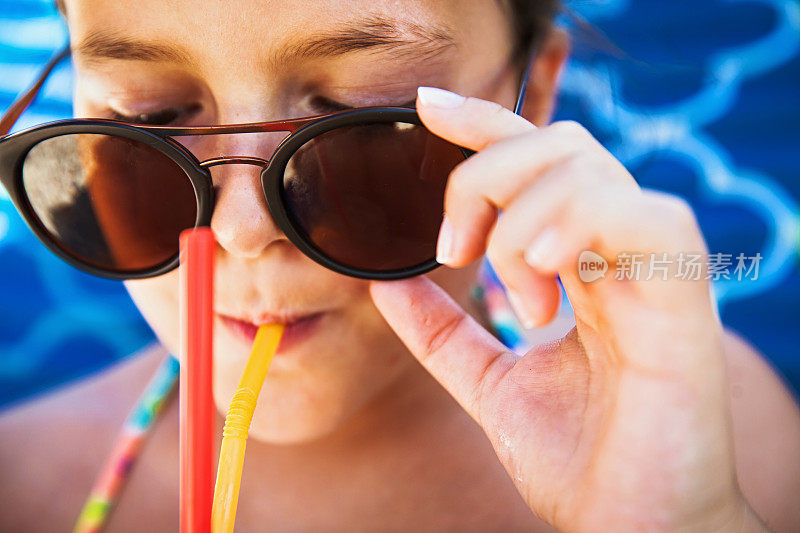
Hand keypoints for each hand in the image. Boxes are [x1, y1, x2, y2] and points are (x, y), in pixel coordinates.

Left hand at [370, 88, 765, 530]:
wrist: (631, 527)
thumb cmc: (579, 459)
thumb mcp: (490, 382)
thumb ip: (442, 331)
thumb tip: (386, 283)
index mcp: (584, 265)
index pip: (536, 162)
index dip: (483, 123)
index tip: (422, 109)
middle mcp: (621, 252)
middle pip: (556, 145)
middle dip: (483, 176)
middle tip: (455, 247)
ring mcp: (655, 265)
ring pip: (586, 168)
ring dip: (520, 220)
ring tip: (518, 297)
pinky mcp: (683, 292)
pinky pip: (639, 212)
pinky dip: (574, 223)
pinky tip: (543, 272)